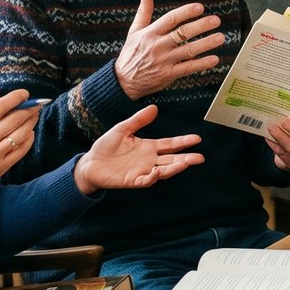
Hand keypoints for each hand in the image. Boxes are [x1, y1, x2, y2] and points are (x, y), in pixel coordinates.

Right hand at [0, 88, 43, 203]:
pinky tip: (29, 132)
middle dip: (28, 109)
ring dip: (31, 122)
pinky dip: (29, 138)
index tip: (24, 93)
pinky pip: (21, 150)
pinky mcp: (2, 167)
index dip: (14, 98)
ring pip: (21, 134)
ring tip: (34, 115)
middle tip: (36, 104)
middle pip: (13, 120)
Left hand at [75, 105, 204, 193]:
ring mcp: (142, 171)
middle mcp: (149, 160)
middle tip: (199, 158)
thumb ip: (138, 120)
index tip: (197, 139)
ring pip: (163, 171)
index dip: (183, 142)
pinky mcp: (133, 180)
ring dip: (174, 168)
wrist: (90, 163)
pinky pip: (146, 180)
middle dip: (186, 159)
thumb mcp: (123, 129)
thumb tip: (155, 108)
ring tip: (185, 164)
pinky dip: (152, 177)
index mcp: (148, 147)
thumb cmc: (106, 146)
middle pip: (171, 159)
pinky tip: (157, 172)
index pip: (170, 144)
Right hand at [114, 0, 227, 98]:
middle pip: (182, 33)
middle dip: (200, 26)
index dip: (185, 12)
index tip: (200, 7)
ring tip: (220, 37)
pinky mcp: (169, 74)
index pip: (170, 19)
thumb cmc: (131, 54)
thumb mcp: (134, 31)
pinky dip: (201, 64)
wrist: (124, 81)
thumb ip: (143, 12)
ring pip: (188, 50)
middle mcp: (159, 45)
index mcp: (151, 33)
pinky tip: (214, 59)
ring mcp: (165, 60)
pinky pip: (188, 68)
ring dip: (206, 44)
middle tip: (216, 20)